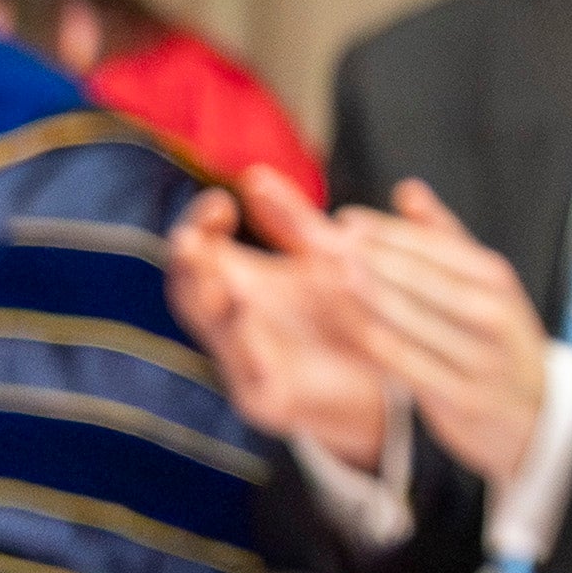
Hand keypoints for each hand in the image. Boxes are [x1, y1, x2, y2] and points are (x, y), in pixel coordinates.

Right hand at [167, 175, 396, 467]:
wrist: (382, 382)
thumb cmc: (343, 314)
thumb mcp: (320, 258)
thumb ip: (289, 219)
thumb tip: (252, 173)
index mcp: (242, 283)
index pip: (199, 250)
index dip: (200, 224)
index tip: (220, 202)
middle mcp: (234, 322)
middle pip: (191, 290)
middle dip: (189, 266)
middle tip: (190, 241)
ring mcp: (245, 362)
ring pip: (217, 336)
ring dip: (217, 311)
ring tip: (221, 288)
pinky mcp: (269, 399)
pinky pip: (251, 381)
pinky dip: (253, 358)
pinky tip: (260, 348)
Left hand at [351, 182, 557, 484]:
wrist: (535, 412)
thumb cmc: (496, 336)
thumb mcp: (486, 284)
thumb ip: (444, 238)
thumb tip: (406, 190)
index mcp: (494, 278)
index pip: (435, 246)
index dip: (388, 231)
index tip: (345, 218)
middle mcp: (491, 313)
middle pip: (422, 278)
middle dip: (373, 256)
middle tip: (326, 239)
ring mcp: (478, 356)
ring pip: (413, 320)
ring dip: (369, 295)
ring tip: (329, 273)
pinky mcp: (461, 397)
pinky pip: (411, 365)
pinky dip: (379, 343)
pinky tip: (351, 329)